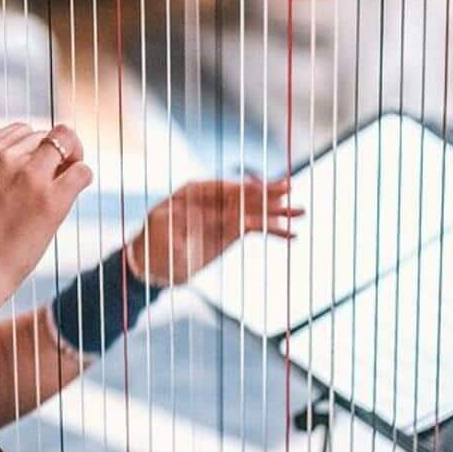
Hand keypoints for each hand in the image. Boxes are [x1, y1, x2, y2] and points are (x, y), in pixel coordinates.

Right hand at [0, 110, 92, 310]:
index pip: (20, 129)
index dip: (30, 148)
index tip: (31, 170)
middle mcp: (6, 158)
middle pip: (45, 136)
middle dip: (51, 154)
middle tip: (50, 181)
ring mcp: (30, 177)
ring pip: (67, 144)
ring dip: (72, 159)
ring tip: (65, 182)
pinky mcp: (51, 201)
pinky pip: (81, 171)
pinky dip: (82, 178)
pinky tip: (71, 195)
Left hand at [123, 177, 301, 286]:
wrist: (153, 263)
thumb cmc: (152, 244)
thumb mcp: (158, 233)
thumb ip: (173, 230)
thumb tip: (185, 233)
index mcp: (195, 192)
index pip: (224, 188)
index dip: (243, 188)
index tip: (262, 188)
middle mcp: (213, 200)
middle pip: (244, 195)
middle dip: (267, 194)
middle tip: (290, 188)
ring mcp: (224, 215)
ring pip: (254, 210)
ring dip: (277, 212)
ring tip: (300, 212)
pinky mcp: (231, 231)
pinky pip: (256, 228)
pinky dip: (272, 230)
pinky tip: (290, 234)